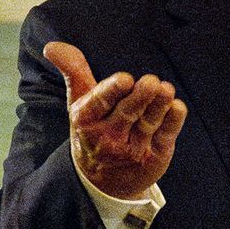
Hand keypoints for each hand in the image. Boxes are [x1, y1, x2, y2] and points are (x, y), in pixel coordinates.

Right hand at [43, 41, 186, 199]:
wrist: (102, 181)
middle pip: (126, 113)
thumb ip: (73, 71)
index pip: (99, 103)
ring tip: (166, 90)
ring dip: (159, 107)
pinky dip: (172, 122)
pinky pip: (164, 136)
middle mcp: (108, 137)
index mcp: (86, 120)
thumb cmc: (92, 129)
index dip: (111, 91)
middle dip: (139, 97)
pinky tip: (178, 108)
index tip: (124, 79)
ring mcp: (132, 148)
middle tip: (151, 82)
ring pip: (148, 124)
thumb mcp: (79, 102)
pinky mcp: (154, 156)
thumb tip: (51, 46)